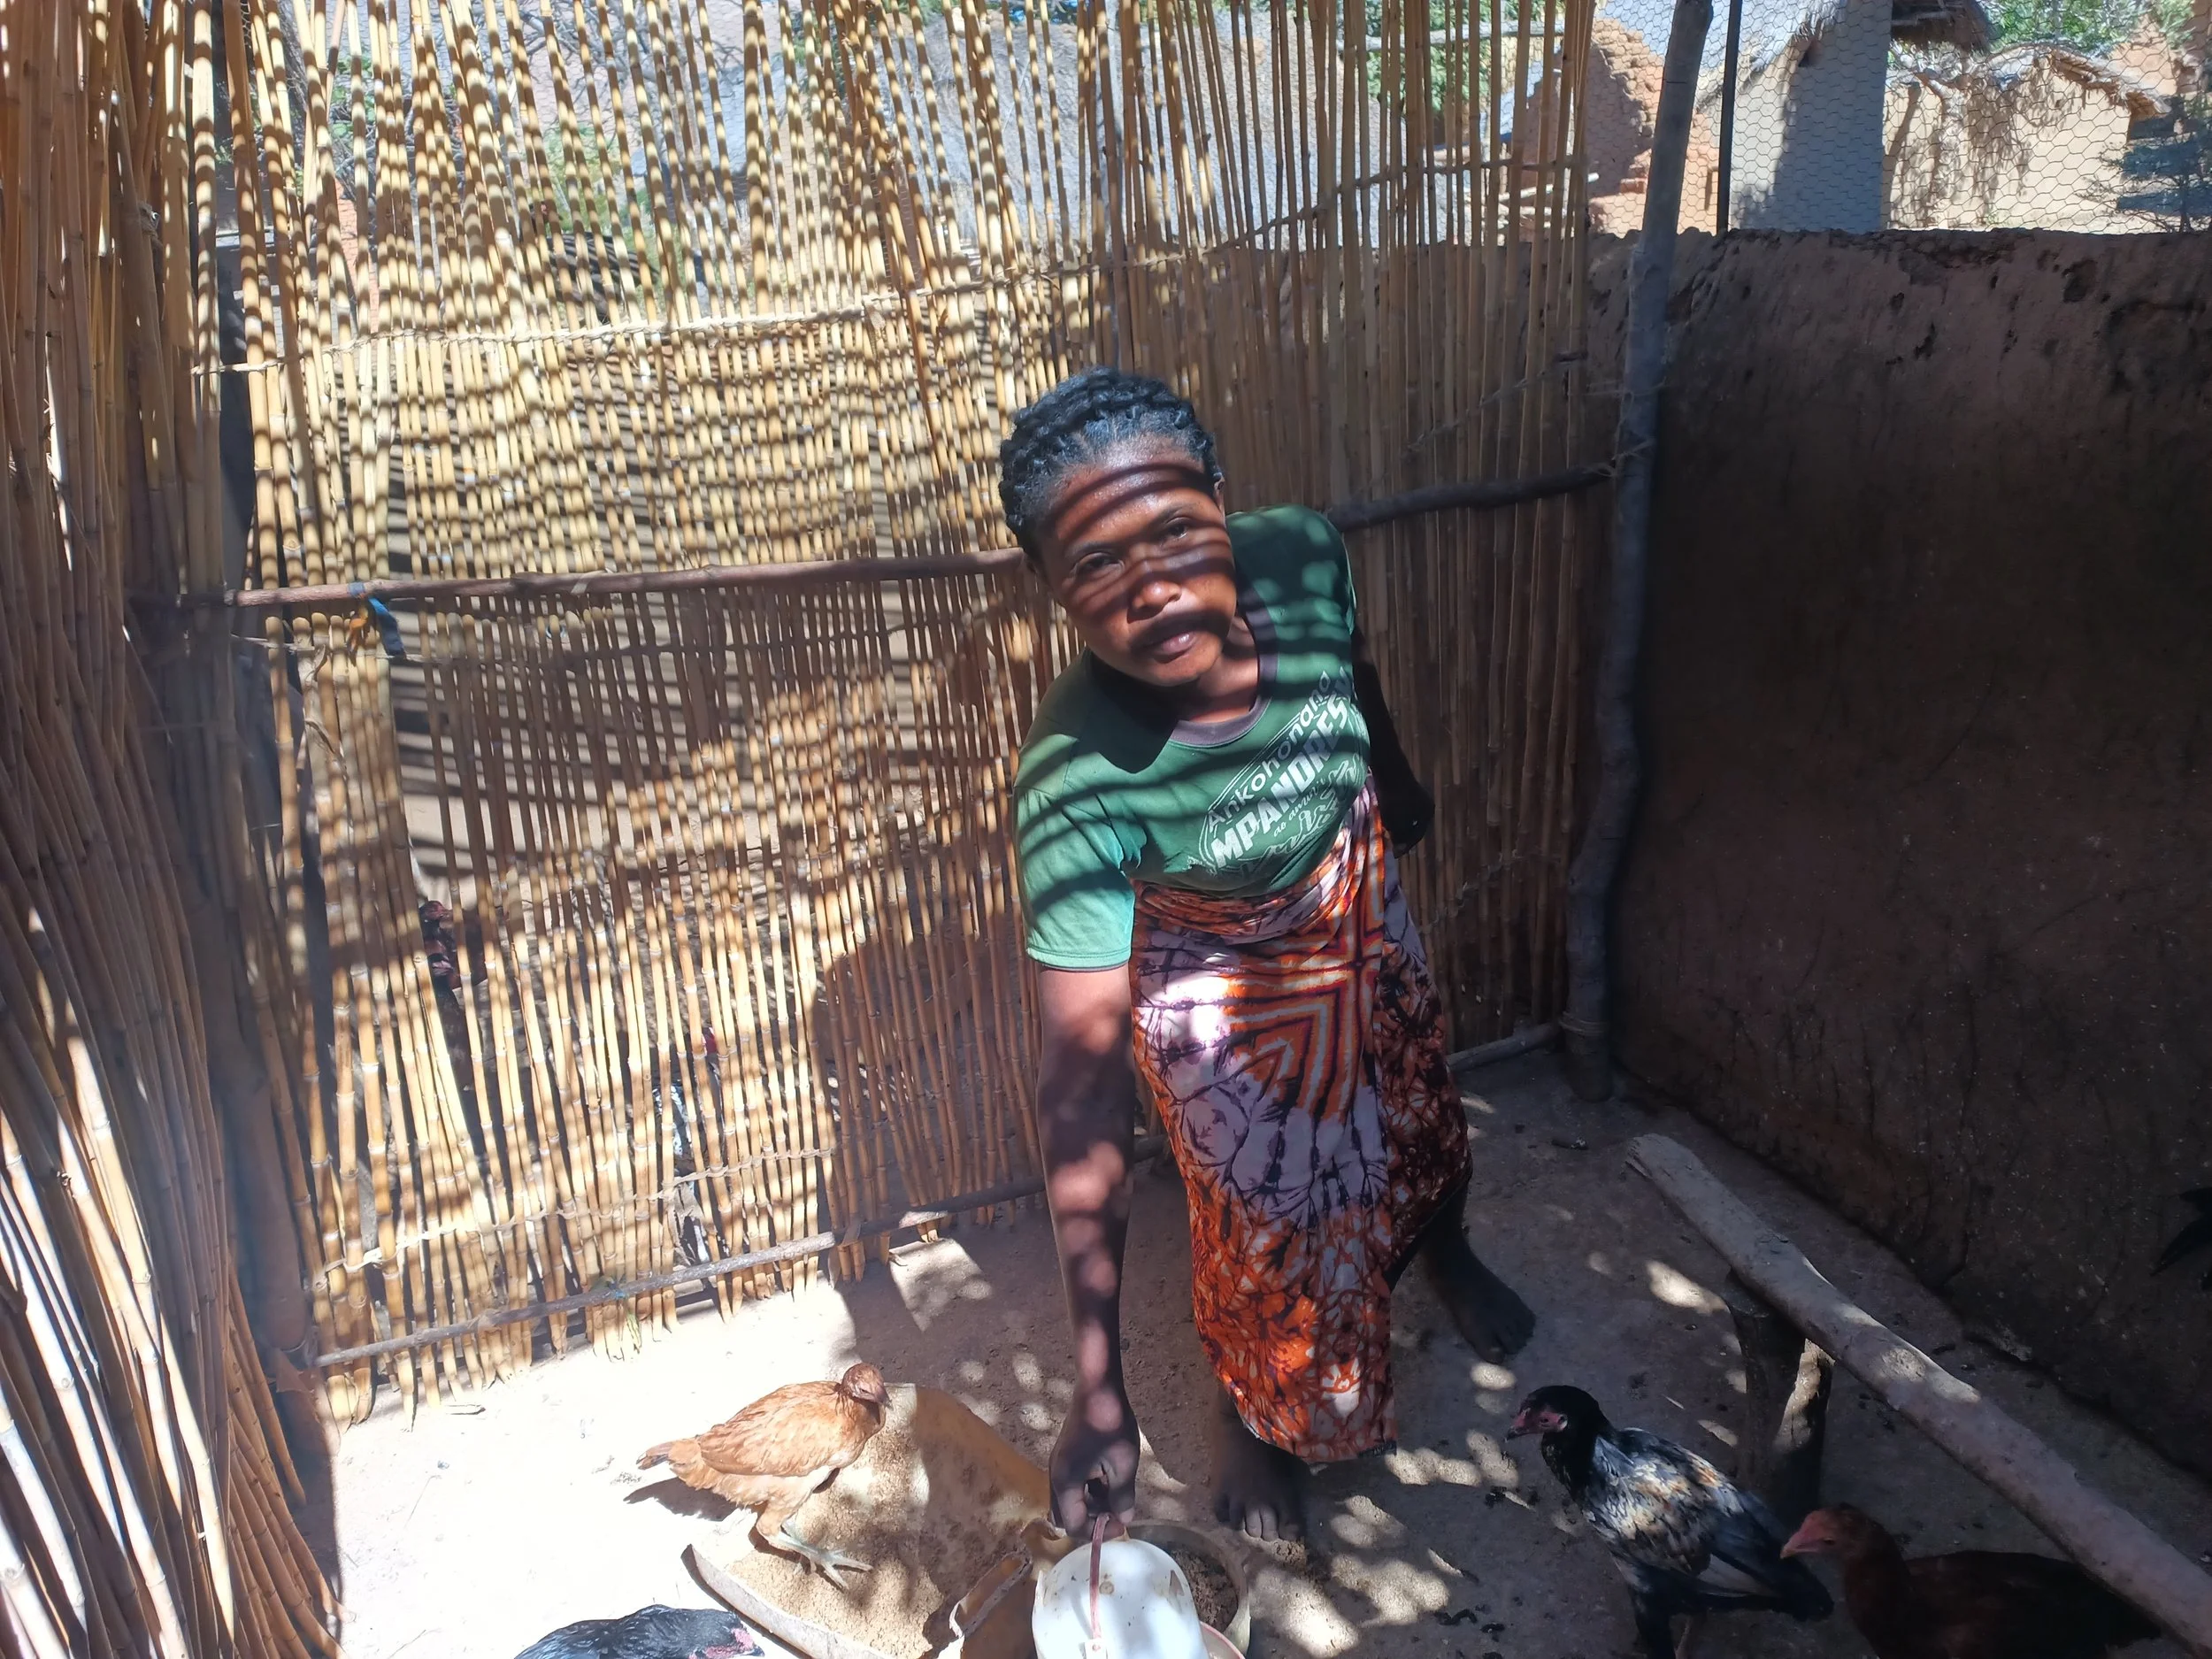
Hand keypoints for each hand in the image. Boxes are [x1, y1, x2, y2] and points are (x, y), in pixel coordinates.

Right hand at [1049, 1378, 1139, 1532]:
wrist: (1097, 1387)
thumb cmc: (1111, 1424)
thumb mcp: (1123, 1464)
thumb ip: (1122, 1497)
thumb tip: (1124, 1520)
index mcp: (1066, 1482)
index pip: (1074, 1526)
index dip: (1097, 1532)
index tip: (1121, 1524)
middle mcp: (1055, 1477)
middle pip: (1066, 1516)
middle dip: (1091, 1520)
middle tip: (1117, 1510)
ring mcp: (1058, 1466)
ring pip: (1069, 1501)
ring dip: (1091, 1505)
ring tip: (1117, 1492)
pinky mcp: (1065, 1457)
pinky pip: (1072, 1485)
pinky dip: (1088, 1490)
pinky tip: (1108, 1477)